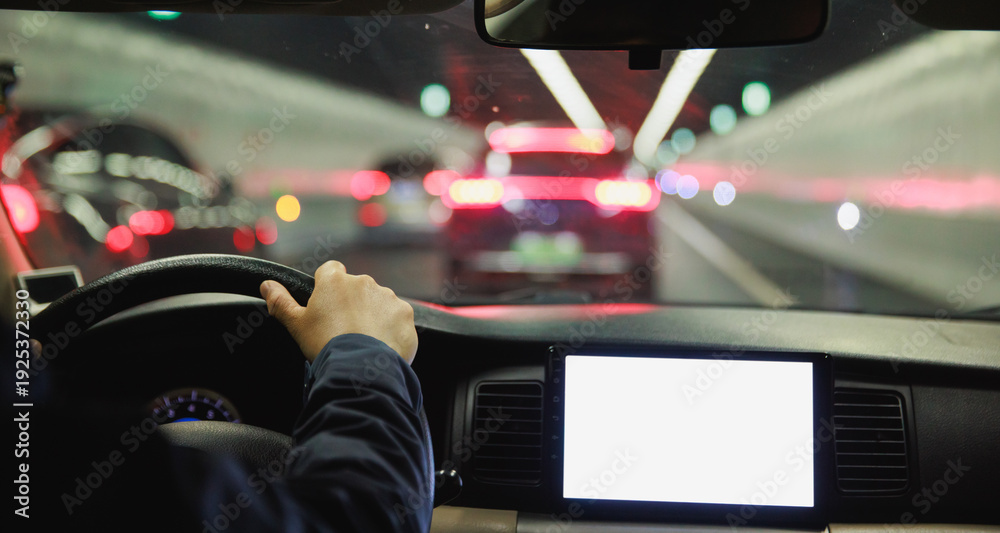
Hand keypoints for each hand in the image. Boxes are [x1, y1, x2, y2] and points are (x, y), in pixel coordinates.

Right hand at [259, 261, 417, 363]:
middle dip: (351, 304)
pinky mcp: (405, 314)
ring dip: (373, 315)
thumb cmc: (325, 344)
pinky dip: (391, 329)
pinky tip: (381, 345)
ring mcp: (388, 297)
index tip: (326, 306)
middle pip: (356, 288)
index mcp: (335, 281)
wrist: (361, 367)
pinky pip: (397, 318)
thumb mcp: (297, 325)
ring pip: (378, 302)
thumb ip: (281, 302)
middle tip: (343, 330)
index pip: (330, 270)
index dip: (327, 287)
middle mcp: (364, 282)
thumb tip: (267, 286)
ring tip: (363, 341)